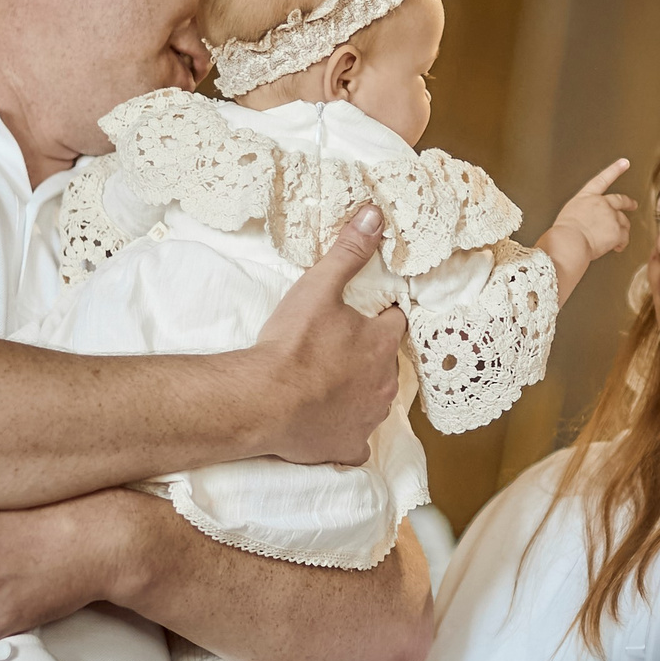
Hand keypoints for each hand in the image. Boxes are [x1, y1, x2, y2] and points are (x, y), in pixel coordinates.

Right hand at [250, 204, 406, 464]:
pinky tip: (325, 423)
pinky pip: (354, 441)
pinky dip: (343, 432)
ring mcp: (369, 418)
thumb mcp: (318, 288)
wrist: (264, 401)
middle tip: (335, 349)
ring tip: (326, 384)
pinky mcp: (349, 447)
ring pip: (373, 400)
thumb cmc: (292, 344)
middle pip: (386, 363)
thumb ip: (348, 252)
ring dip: (357, 392)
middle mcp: (385, 382)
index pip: (395, 322)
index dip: (379, 317)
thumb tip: (374, 214)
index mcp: (382, 343)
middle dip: (368, 356)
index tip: (360, 316)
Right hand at [537, 158, 635, 297]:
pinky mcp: (617, 231)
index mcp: (586, 197)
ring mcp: (611, 216)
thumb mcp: (569, 215)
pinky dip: (621, 244)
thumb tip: (586, 223)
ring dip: (622, 229)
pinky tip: (617, 247)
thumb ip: (582, 214)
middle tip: (632, 204)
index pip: (603, 179)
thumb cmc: (563, 233)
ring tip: (618, 239)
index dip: (615, 169)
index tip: (624, 162)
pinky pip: (624, 238)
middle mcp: (601, 204)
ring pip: (624, 222)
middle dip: (628, 202)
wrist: (569, 242)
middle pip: (620, 200)